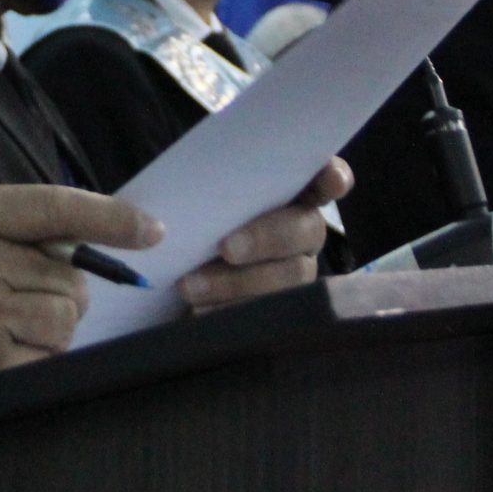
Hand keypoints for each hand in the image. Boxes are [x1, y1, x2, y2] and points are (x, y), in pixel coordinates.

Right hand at [0, 185, 160, 417]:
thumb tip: (70, 241)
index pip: (56, 206)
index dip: (113, 216)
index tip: (150, 228)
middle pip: (70, 276)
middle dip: (61, 291)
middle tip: (21, 300)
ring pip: (65, 321)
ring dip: (50, 329)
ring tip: (2, 330)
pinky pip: (44, 364)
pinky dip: (34, 363)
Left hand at [175, 157, 350, 312]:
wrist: (166, 269)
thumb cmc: (184, 220)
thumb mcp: (181, 199)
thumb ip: (181, 195)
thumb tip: (159, 222)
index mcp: (288, 190)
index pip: (321, 177)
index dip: (332, 177)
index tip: (333, 181)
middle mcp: (301, 229)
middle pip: (306, 230)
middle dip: (268, 237)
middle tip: (227, 248)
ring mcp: (293, 270)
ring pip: (289, 278)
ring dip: (240, 283)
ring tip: (191, 288)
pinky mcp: (276, 309)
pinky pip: (267, 314)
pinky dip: (231, 311)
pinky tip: (200, 312)